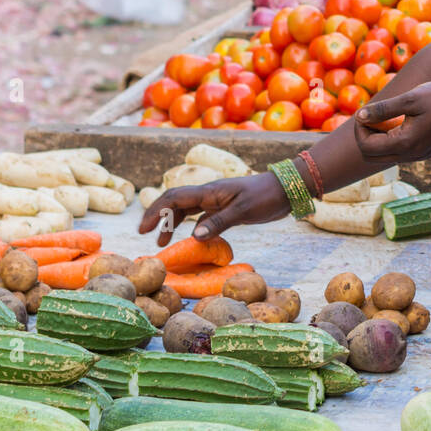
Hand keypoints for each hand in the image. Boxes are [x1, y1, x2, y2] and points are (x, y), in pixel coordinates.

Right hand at [138, 172, 287, 245]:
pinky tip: (191, 238)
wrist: (287, 189)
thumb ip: (219, 222)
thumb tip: (194, 237)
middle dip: (158, 216)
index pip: (174, 198)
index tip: (143, 229)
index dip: (156, 212)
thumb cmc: (266, 197)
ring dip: (172, 223)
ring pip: (187, 209)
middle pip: (175, 202)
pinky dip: (191, 226)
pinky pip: (201, 216)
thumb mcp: (243, 211)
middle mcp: (209, 194)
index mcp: (209, 192)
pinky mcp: (226, 208)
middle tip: (145, 235)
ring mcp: (217, 201)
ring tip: (162, 241)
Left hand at [353, 80, 430, 163]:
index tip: (365, 111)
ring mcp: (418, 156)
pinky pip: (398, 153)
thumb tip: (359, 116)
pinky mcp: (424, 152)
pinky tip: (399, 122)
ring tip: (386, 116)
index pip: (366, 146)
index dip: (359, 128)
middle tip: (372, 115)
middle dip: (365, 136)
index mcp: (404, 143)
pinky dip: (391, 140)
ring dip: (378, 138)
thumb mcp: (410, 99)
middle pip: (371, 156)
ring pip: (384, 156)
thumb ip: (383, 109)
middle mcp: (410, 156)